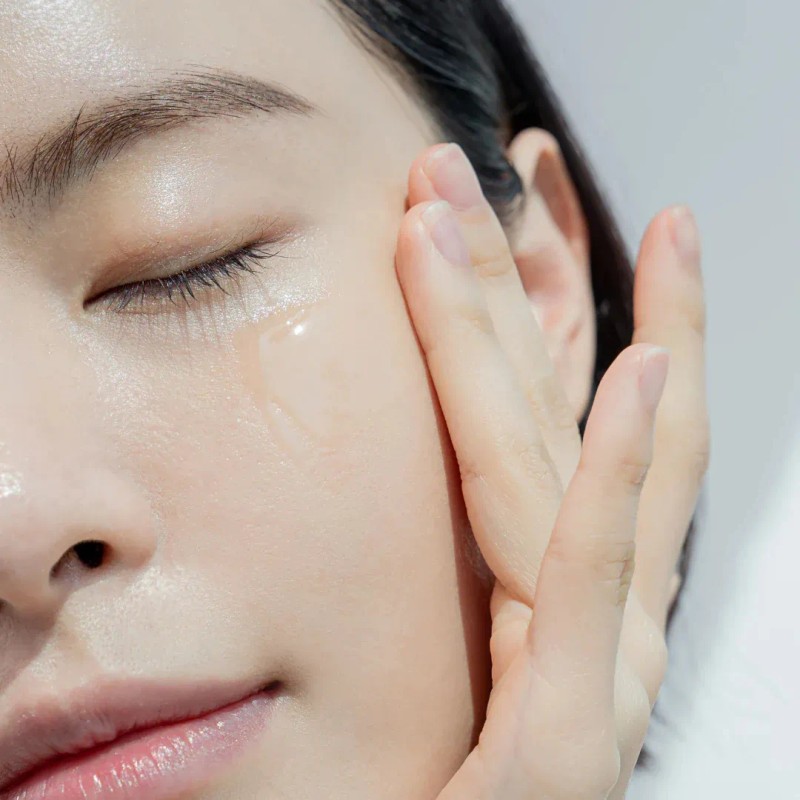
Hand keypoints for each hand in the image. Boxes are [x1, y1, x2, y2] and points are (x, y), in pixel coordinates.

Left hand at [394, 142, 708, 797]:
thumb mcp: (462, 655)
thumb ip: (475, 566)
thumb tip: (443, 469)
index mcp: (559, 588)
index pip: (559, 421)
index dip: (568, 311)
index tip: (567, 223)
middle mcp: (592, 604)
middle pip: (557, 406)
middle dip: (526, 278)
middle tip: (486, 165)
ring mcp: (596, 655)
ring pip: (559, 454)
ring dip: (530, 326)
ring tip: (505, 212)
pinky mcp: (572, 720)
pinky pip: (590, 566)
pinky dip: (618, 471)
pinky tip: (640, 376)